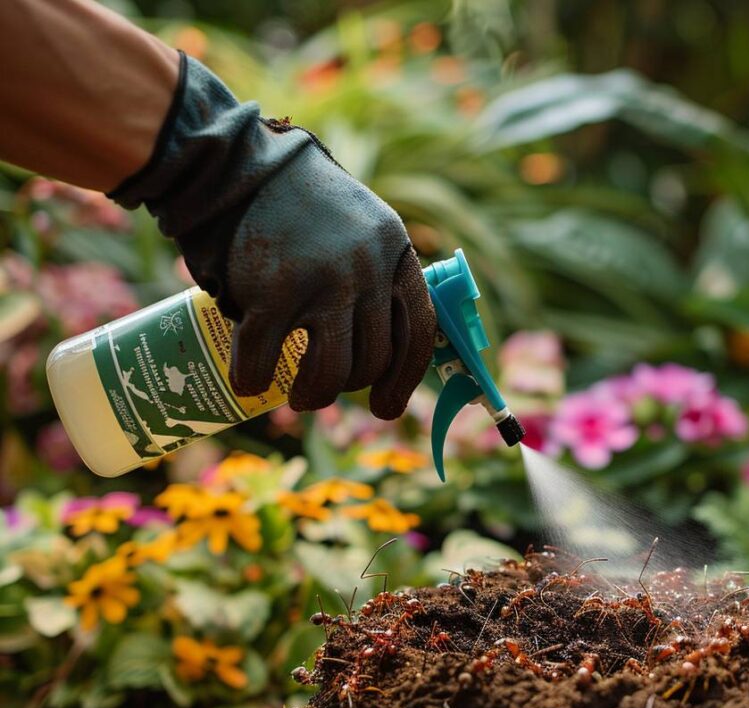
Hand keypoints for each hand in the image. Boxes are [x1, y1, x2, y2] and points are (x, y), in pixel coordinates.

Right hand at [109, 54, 434, 417]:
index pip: (419, 332)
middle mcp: (368, 269)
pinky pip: (264, 361)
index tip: (384, 408)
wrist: (236, 164)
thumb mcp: (360, 228)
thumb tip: (384, 355)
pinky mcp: (273, 292)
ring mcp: (323, 281)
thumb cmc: (299, 205)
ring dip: (313, 396)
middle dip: (348, 386)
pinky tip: (246, 382)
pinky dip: (251, 379)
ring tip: (298, 397)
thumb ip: (378, 276)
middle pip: (373, 360)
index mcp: (395, 252)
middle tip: (322, 389)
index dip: (404, 379)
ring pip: (332, 374)